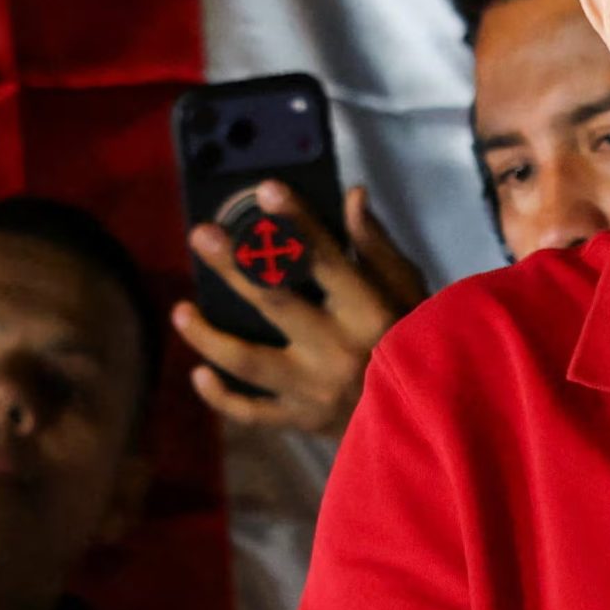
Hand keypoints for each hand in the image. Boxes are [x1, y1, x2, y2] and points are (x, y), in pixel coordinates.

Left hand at [174, 182, 427, 435]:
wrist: (429, 419)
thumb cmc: (419, 344)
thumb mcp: (411, 294)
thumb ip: (378, 248)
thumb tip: (353, 197)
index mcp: (370, 313)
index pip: (328, 259)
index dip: (298, 222)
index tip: (268, 189)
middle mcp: (339, 350)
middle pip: (276, 302)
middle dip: (235, 266)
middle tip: (202, 234)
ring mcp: (316, 390)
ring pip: (250, 362)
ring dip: (209, 336)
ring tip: (181, 310)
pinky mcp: (302, 420)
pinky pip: (252, 413)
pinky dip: (221, 398)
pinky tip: (198, 374)